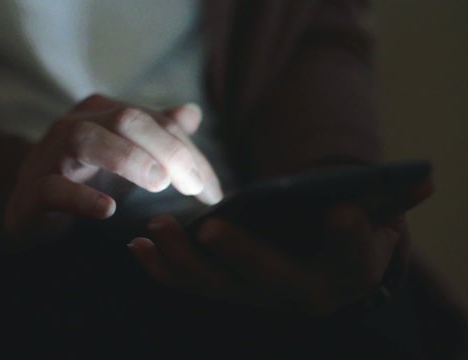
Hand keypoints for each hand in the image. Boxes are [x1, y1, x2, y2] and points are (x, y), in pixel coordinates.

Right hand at [4, 94, 222, 238]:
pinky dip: (81, 197)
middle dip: (166, 148)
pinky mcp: (30, 191)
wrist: (29, 211)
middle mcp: (75, 124)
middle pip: (126, 120)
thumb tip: (191, 114)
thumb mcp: (126, 158)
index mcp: (102, 114)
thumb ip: (157, 137)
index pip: (153, 121)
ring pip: (86, 139)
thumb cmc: (82, 181)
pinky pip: (53, 187)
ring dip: (127, 159)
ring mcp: (49, 155)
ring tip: (158, 183)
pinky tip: (107, 209)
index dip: (188, 153)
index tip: (211, 193)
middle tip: (193, 185)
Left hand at [128, 205, 408, 315]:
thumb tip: (422, 179)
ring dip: (183, 260)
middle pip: (270, 281)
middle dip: (240, 255)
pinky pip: (190, 287)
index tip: (343, 213)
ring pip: (218, 288)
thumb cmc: (345, 236)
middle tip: (211, 226)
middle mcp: (298, 297)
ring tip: (156, 227)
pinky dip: (162, 269)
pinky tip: (138, 247)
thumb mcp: (370, 218)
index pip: (350, 260)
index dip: (348, 239)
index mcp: (343, 275)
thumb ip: (387, 200)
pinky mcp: (224, 293)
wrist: (318, 268)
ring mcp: (256, 299)